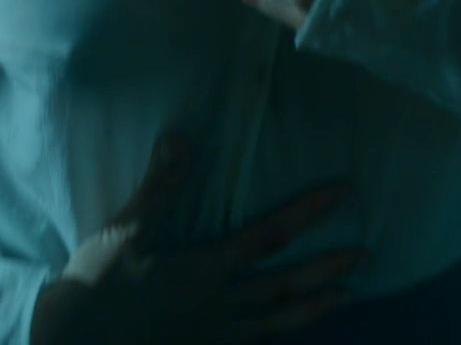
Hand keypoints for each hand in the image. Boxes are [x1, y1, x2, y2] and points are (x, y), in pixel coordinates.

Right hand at [30, 132, 369, 344]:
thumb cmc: (94, 291)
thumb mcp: (124, 232)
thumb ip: (160, 186)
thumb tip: (181, 136)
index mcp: (206, 269)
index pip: (271, 235)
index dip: (311, 212)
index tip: (346, 193)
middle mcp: (220, 306)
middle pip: (286, 285)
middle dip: (328, 268)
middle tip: (366, 256)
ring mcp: (213, 338)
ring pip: (276, 322)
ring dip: (313, 308)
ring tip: (346, 296)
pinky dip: (275, 339)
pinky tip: (288, 335)